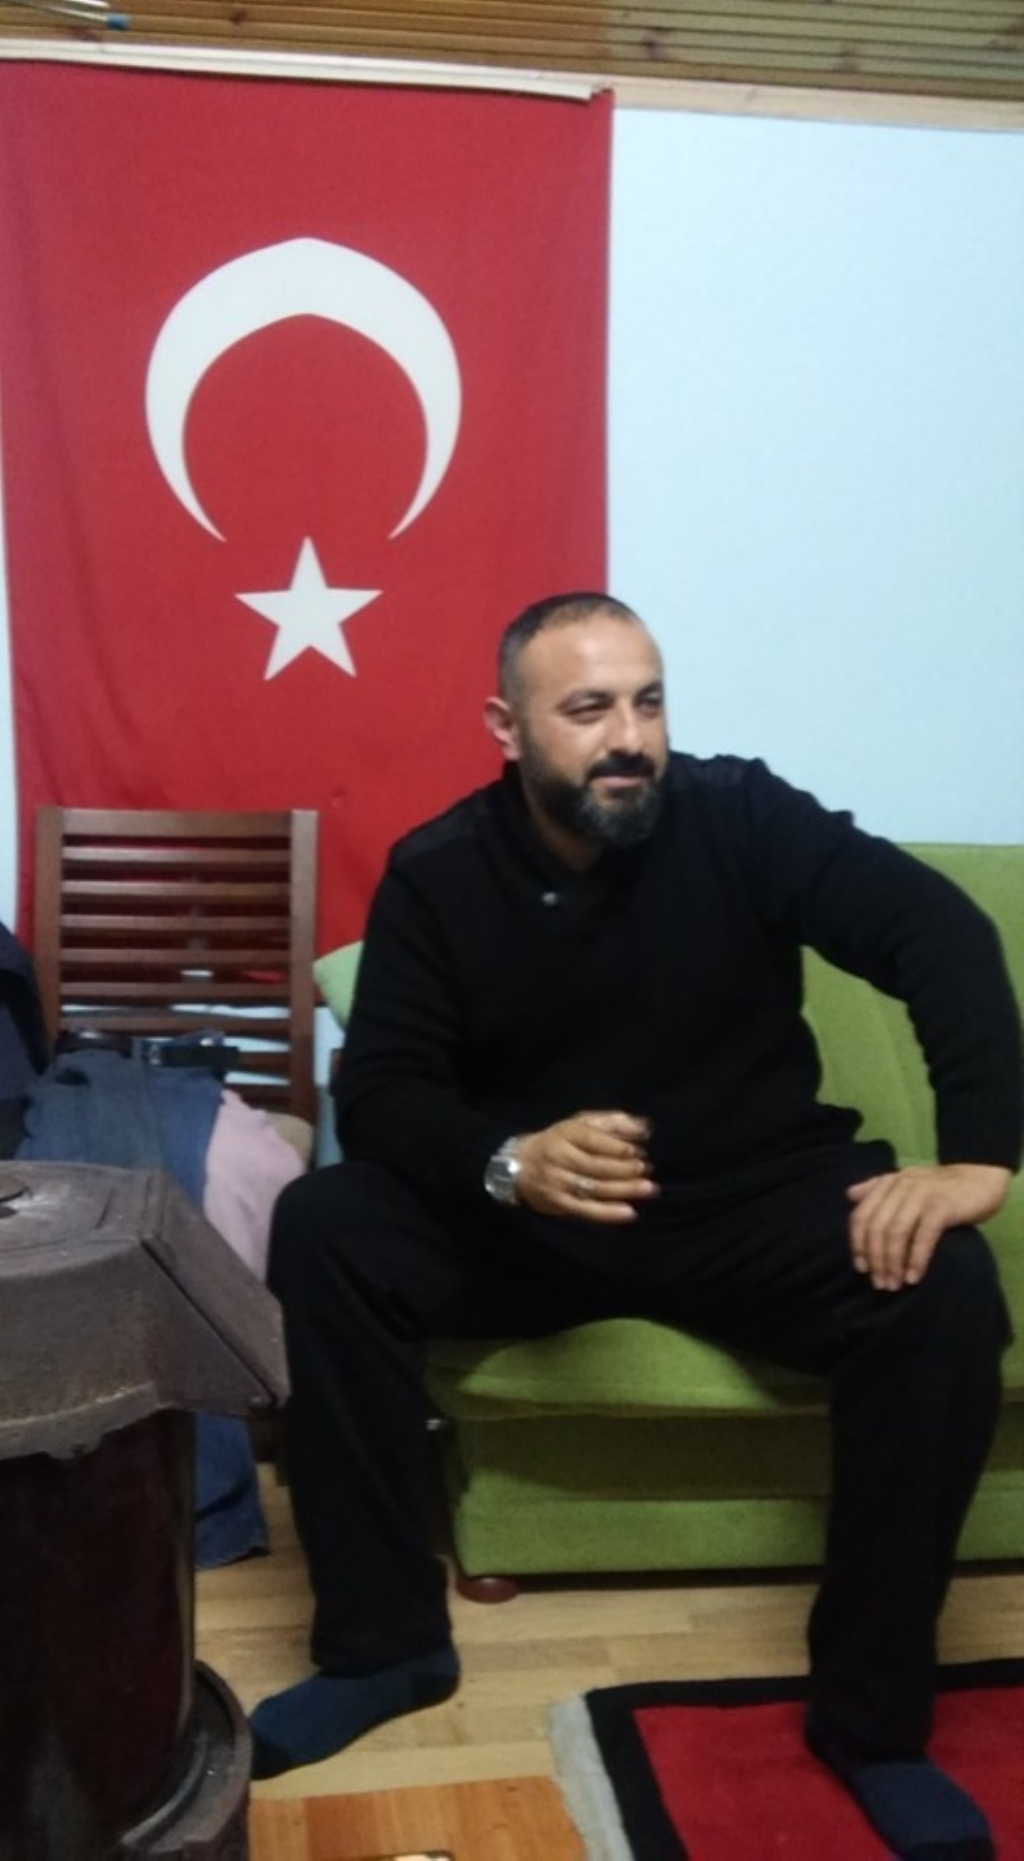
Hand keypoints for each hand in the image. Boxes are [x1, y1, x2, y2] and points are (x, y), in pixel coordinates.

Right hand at [516, 1110, 656, 1223]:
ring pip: (595, 1188)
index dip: (619, 1147)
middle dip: (626, 1169)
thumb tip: (644, 1128)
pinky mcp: (558, 1204)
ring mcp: (558, 1182)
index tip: (640, 1151)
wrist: (519, 1166)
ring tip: (648, 1189)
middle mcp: (560, 1157)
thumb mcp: (580, 1124)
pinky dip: (608, 1213)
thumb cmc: (559, 1141)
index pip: (595, 1140)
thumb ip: (612, 1123)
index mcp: (566, 1133)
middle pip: (598, 1166)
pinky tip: (629, 1213)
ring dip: (625, 1190)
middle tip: (648, 1170)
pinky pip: (586, 1210)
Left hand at [846, 1162, 1010, 1290]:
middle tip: (880, 1283)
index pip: (861, 1216)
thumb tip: (849, 1195)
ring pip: (896, 1233)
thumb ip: (877, 1188)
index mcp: (888, 1184)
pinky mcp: (942, 1206)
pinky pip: (923, 1236)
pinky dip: (916, 1259)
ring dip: (892, 1263)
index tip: (862, 1268)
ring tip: (894, 1284)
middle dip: (875, 1260)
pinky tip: (913, 1277)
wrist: (979, 1177)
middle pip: (876, 1228)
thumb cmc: (940, 1187)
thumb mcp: (906, 1182)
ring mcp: (921, 1195)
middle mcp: (900, 1187)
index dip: (857, 1244)